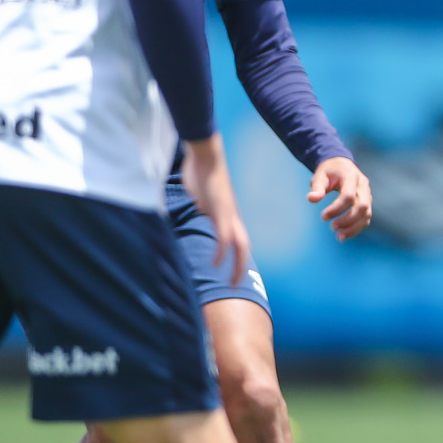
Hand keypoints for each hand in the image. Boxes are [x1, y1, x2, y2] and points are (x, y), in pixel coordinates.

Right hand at [180, 134, 253, 286]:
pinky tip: (216, 263)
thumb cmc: (201, 173)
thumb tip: (197, 212)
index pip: (239, 241)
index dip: (237, 258)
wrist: (206, 156)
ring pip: (239, 245)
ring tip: (232, 282)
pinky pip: (224, 237)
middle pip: (244, 248)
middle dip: (241, 268)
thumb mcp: (202, 197)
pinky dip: (221, 252)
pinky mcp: (220, 211)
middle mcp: (232, 217)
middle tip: (236, 286)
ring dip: (237, 265)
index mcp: (228, 216)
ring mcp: (228, 215)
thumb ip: (202, 208)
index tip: (232, 273)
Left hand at [307, 156, 371, 240]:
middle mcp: (363, 186)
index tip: (323, 217)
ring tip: (339, 237)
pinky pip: (366, 217)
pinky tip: (344, 234)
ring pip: (366, 214)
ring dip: (354, 227)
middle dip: (348, 220)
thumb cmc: (329, 171)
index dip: (337, 208)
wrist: (341, 165)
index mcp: (351, 176)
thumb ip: (317, 187)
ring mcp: (367, 195)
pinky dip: (357, 227)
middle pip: (362, 206)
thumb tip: (311, 199)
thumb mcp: (320, 175)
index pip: (349, 196)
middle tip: (332, 227)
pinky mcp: (366, 203)